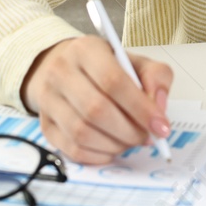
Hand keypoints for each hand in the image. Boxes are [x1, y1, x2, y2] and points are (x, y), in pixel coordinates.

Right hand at [20, 36, 172, 164]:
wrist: (65, 68)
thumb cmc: (105, 67)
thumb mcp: (134, 61)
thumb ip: (155, 77)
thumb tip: (158, 108)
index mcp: (86, 50)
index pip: (113, 81)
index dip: (140, 108)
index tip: (160, 126)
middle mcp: (60, 72)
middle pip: (96, 110)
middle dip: (129, 130)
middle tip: (146, 137)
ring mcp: (48, 100)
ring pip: (82, 133)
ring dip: (115, 145)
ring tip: (130, 140)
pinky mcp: (45, 126)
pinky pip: (73, 150)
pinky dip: (99, 155)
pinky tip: (112, 147)